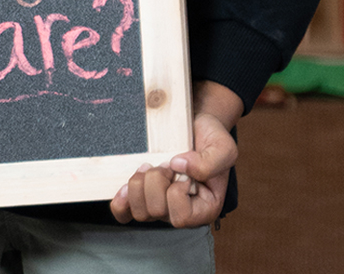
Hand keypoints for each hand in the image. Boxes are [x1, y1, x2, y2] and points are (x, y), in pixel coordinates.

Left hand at [109, 81, 241, 227]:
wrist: (195, 127)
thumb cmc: (211, 140)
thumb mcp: (223, 147)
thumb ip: (209, 161)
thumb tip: (179, 165)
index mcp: (204, 209)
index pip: (181, 217)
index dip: (176, 191)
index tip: (181, 170)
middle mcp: (181, 212)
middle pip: (156, 211)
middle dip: (156, 181)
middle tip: (165, 164)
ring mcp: (160, 206)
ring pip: (138, 212)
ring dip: (139, 184)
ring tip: (149, 167)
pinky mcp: (142, 198)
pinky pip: (123, 212)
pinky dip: (121, 200)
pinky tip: (125, 185)